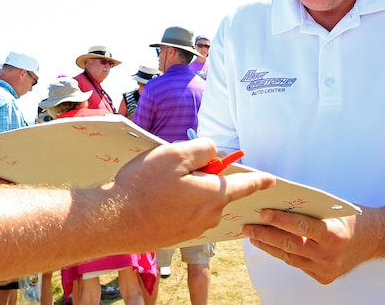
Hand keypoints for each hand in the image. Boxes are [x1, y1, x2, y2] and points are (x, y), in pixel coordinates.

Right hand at [105, 138, 274, 249]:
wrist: (113, 220)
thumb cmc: (143, 186)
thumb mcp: (175, 154)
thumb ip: (203, 149)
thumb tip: (213, 153)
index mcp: (214, 195)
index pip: (245, 185)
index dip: (259, 179)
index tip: (272, 179)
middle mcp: (209, 216)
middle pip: (216, 188)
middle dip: (202, 174)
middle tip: (173, 166)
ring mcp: (193, 229)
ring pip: (198, 199)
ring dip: (186, 188)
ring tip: (157, 183)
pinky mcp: (177, 235)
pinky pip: (184, 211)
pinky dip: (174, 202)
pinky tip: (153, 197)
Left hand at [242, 208, 374, 283]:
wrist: (373, 239)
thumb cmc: (349, 218)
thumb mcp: (332, 209)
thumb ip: (309, 209)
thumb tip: (277, 202)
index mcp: (334, 235)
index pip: (301, 227)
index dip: (280, 220)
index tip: (262, 213)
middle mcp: (330, 255)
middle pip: (291, 244)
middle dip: (266, 234)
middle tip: (247, 225)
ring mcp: (326, 269)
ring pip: (290, 256)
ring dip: (268, 245)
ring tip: (252, 234)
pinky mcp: (323, 277)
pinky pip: (297, 264)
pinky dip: (281, 253)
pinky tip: (268, 244)